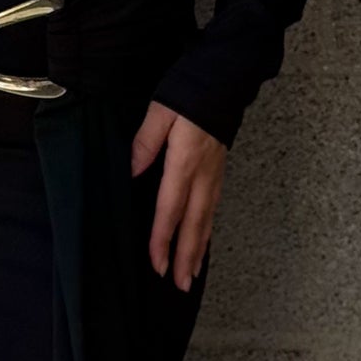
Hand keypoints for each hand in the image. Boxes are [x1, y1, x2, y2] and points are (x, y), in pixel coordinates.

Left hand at [130, 100, 225, 289]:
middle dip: (186, 256)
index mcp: (185, 162)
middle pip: (194, 223)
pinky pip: (213, 207)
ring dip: (199, 249)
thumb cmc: (191, 91)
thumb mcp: (160, 111)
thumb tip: (132, 171)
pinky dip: (207, 229)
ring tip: (192, 274)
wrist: (228, 76)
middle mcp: (204, 174)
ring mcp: (215, 173)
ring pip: (207, 219)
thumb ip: (145, 143)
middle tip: (180, 284)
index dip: (162, 239)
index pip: (170, 209)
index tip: (157, 264)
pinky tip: (202, 240)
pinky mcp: (220, 169)